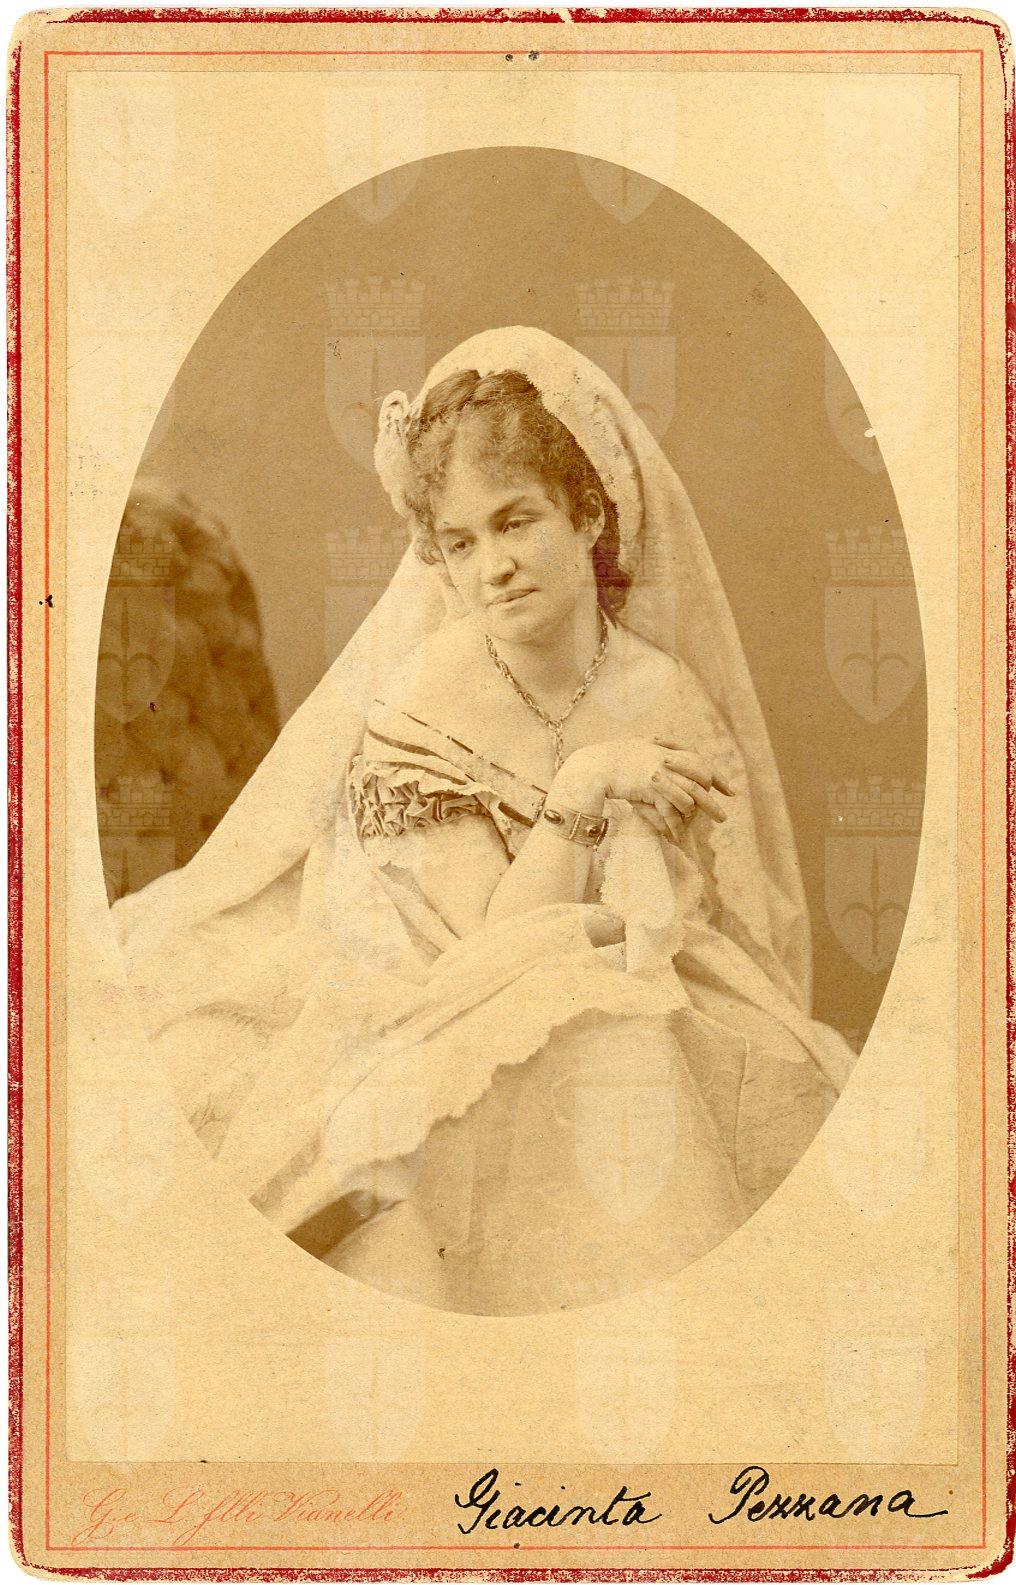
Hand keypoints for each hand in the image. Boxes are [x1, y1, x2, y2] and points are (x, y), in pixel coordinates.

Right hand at [554, 738, 734, 843]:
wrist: (595, 765)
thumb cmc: (611, 760)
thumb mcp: (637, 751)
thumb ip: (652, 753)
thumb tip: (662, 754)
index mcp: (667, 752)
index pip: (700, 762)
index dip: (716, 777)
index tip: (729, 790)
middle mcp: (668, 760)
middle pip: (701, 778)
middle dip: (714, 797)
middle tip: (725, 812)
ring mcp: (662, 772)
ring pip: (692, 794)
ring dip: (705, 809)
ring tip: (716, 821)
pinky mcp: (653, 785)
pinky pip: (672, 806)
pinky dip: (677, 822)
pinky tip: (681, 834)